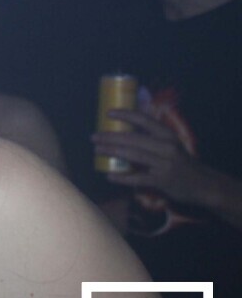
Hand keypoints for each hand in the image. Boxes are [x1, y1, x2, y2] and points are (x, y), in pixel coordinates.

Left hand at [92, 109, 216, 206]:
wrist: (204, 185)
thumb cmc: (182, 162)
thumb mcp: (171, 145)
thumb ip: (152, 138)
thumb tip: (124, 130)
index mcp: (168, 135)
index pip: (145, 120)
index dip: (126, 115)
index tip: (108, 113)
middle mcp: (167, 147)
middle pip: (134, 139)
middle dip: (111, 137)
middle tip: (94, 136)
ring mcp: (165, 165)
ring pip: (134, 156)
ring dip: (113, 152)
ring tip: (97, 150)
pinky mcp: (162, 181)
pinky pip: (138, 179)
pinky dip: (122, 177)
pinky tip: (109, 176)